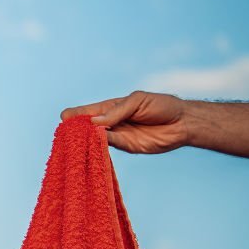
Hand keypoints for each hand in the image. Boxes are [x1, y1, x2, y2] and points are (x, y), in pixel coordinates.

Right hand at [60, 91, 189, 154]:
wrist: (183, 122)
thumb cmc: (162, 106)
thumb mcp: (137, 101)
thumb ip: (116, 111)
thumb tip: (94, 123)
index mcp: (110, 107)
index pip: (85, 111)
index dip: (73, 116)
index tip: (65, 120)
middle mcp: (109, 122)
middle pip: (85, 127)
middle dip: (75, 130)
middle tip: (68, 134)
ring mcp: (116, 135)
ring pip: (93, 139)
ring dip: (85, 140)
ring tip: (76, 141)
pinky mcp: (125, 147)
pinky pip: (108, 148)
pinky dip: (98, 147)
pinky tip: (92, 146)